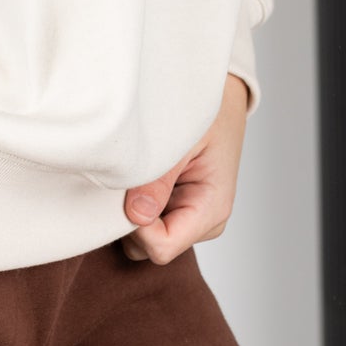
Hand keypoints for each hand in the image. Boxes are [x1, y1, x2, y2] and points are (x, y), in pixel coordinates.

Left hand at [120, 73, 249, 261]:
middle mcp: (201, 223)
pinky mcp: (175, 208)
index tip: (126, 189)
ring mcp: (187, 217)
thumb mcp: (182, 138)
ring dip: (128, 207)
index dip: (137, 226)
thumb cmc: (207, 112)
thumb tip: (135, 216)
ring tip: (133, 168)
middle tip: (125, 174)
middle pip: (147, 247)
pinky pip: (143, 219)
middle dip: (128, 217)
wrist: (220, 98)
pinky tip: (136, 173)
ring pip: (141, 236)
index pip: (162, 246)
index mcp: (211, 210)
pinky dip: (132, 200)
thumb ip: (158, 179)